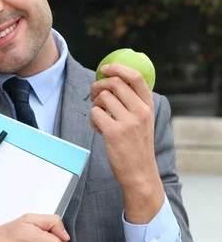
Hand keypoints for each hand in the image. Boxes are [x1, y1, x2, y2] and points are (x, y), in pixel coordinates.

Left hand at [90, 63, 163, 222]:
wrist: (140, 173)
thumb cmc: (137, 146)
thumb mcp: (143, 121)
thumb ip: (132, 103)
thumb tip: (111, 83)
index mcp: (148, 106)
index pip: (135, 77)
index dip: (118, 68)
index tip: (105, 68)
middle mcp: (141, 111)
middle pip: (113, 83)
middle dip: (97, 86)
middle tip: (94, 95)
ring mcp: (128, 121)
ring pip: (102, 98)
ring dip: (95, 105)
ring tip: (99, 118)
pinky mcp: (114, 132)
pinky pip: (95, 114)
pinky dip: (92, 120)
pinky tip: (98, 129)